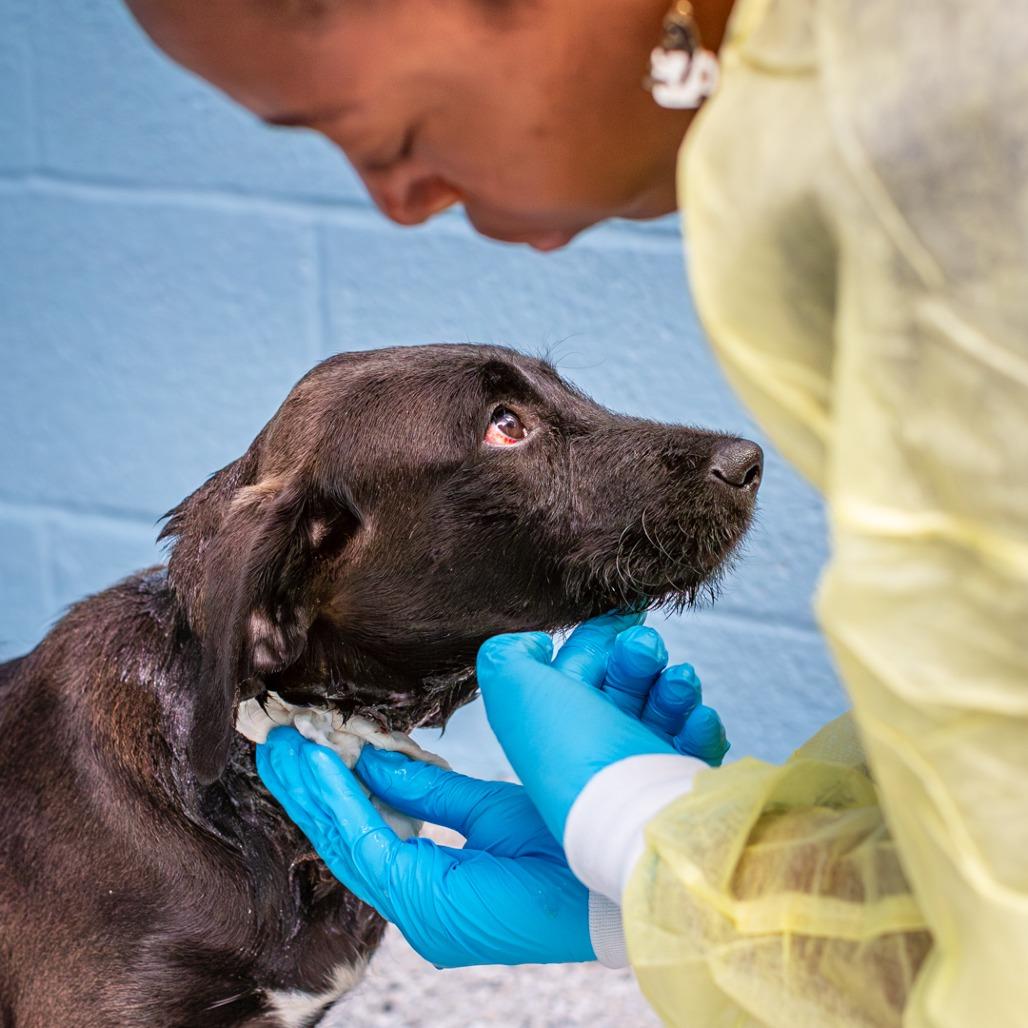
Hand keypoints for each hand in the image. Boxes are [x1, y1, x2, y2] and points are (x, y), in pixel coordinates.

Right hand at [256, 728, 593, 967]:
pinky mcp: (426, 905)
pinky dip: (340, 803)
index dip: (334, 788)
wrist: (613, 867)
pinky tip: (321, 766)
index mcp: (436, 885)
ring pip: (346, 844)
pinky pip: (367, 847)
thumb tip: (377, 767)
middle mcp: (420, 904)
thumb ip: (426, 791)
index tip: (310, 745)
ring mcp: (420, 911)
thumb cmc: (566, 837)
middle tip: (278, 741)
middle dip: (309, 787)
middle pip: (347, 839)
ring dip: (312, 792)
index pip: (368, 832)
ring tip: (284, 748)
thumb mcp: (485, 805)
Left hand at [477, 612, 727, 842]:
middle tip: (645, 650)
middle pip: (624, 680)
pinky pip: (696, 739)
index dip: (598, 638)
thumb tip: (532, 644)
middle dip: (638, 656)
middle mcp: (596, 743)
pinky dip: (700, 723)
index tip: (621, 617)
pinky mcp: (678, 779)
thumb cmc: (572, 752)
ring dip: (673, 685)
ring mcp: (640, 763)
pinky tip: (697, 718)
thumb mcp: (513, 690)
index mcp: (557, 721)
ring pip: (664, 704)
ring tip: (678, 682)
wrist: (630, 816)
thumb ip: (507, 655)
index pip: (579, 667)